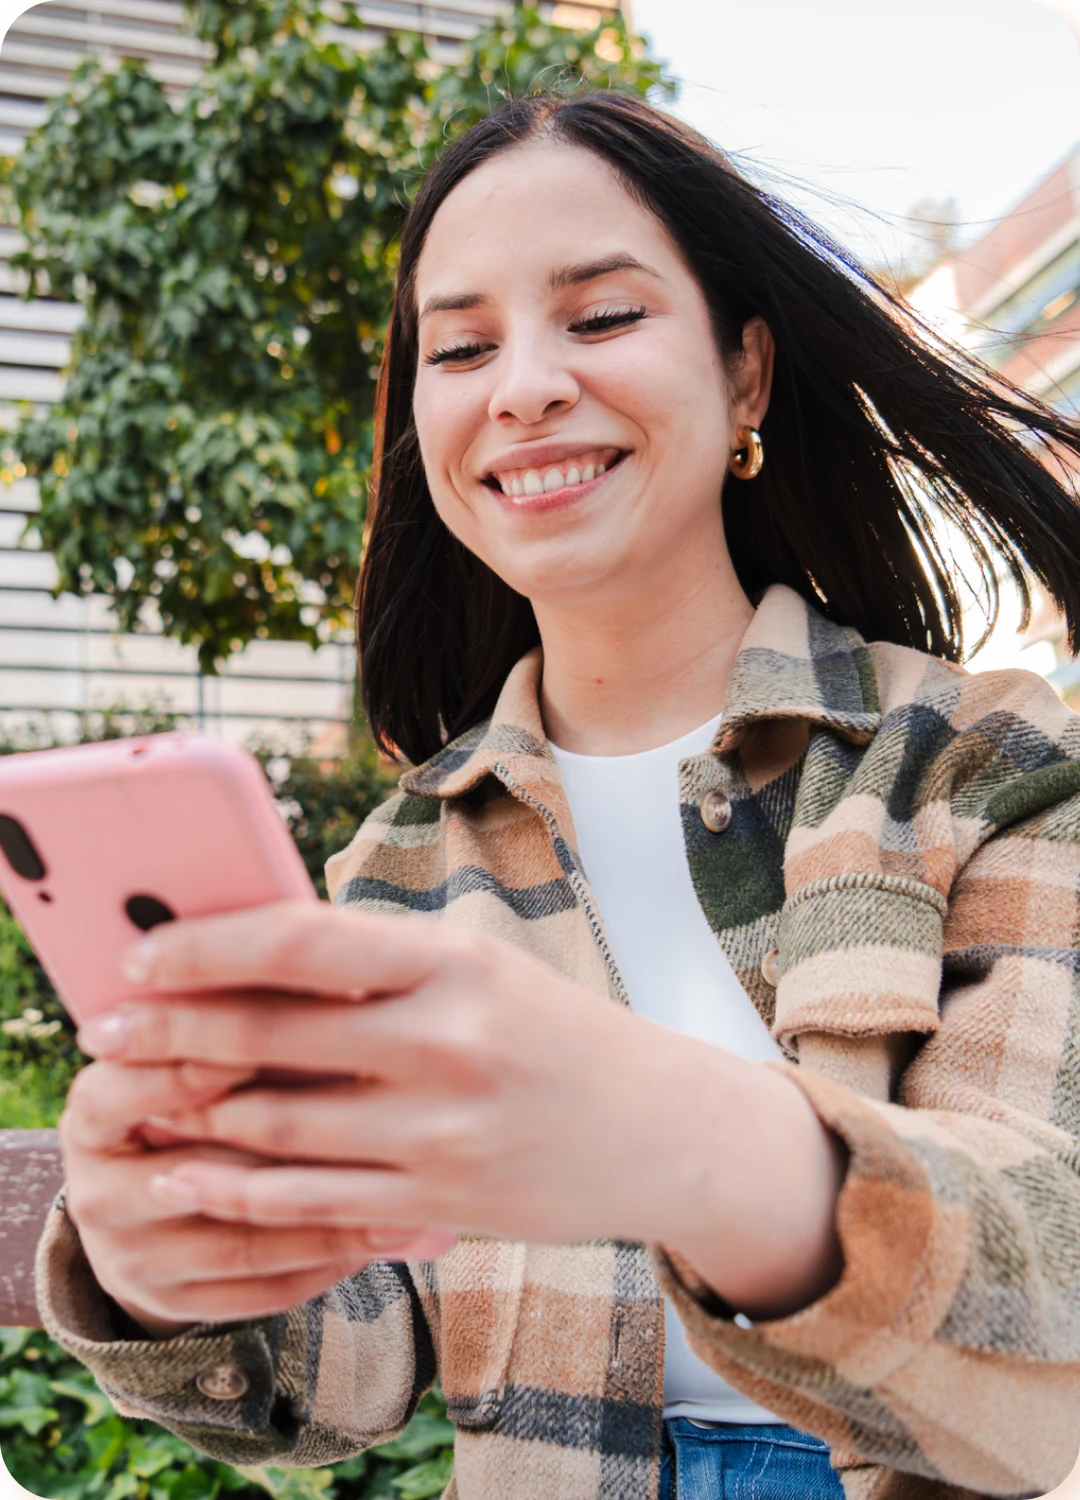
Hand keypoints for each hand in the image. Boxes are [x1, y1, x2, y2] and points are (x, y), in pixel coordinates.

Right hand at [58, 1052, 454, 1334]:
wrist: (142, 1200)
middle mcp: (96, 1190)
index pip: (130, 1087)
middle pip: (197, 1170)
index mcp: (92, 1111)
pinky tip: (384, 1229)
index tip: (279, 1034)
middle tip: (372, 1115)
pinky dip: (327, 1259)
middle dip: (287, 1143)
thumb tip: (335, 979)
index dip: (201, 1066)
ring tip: (403, 1181)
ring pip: (240, 1239)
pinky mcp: (175, 1304)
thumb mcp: (189, 1052)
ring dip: (327, 1213)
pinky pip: (261, 1290)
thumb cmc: (195, 1092)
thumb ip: (240, 1021)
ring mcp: (129, 1258)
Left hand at [81, 900, 846, 1318]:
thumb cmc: (559, 1036)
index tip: (142, 952)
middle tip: (105, 1027)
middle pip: (269, 1032)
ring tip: (144, 1096)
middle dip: (170, 1030)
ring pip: (277, 1124)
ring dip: (195, 1111)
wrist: (664, 1132)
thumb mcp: (481, 971)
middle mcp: (446, 1041)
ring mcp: (442, 1132)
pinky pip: (312, 1201)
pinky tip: (204, 1171)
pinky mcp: (440, 1202)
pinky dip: (244, 1189)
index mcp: (454, 961)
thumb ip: (379, 965)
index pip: (300, 939)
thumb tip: (252, 953)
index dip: (205, 946)